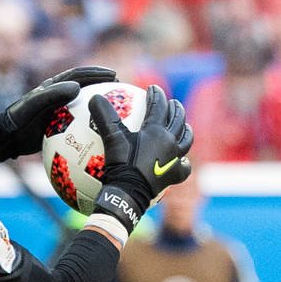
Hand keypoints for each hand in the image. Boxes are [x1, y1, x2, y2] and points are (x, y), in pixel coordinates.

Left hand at [0, 65, 117, 159]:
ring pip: (82, 104)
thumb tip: (77, 87)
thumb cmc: (19, 120)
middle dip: (101, 84)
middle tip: (119, 88)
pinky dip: (90, 123)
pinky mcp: (57, 124)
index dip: (96, 73)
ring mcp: (57, 110)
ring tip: (114, 108)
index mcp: (52, 86)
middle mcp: (56, 95)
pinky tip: (100, 132)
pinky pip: (78, 122)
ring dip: (97, 103)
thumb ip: (53, 95)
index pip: (79, 75)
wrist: (7, 138)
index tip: (113, 76)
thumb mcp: (35, 106)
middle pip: (83, 86)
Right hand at [89, 84, 193, 230]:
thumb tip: (94, 96)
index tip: (152, 89)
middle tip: (173, 103)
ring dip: (185, 130)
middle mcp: (170, 142)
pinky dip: (183, 162)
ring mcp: (175, 159)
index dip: (156, 95)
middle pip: (178, 120)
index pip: (159, 106)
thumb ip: (104, 115)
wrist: (129, 192)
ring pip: (186, 140)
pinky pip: (184, 167)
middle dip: (175, 108)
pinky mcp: (175, 175)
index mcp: (157, 130)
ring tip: (184, 126)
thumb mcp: (110, 138)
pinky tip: (181, 160)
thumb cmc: (121, 164)